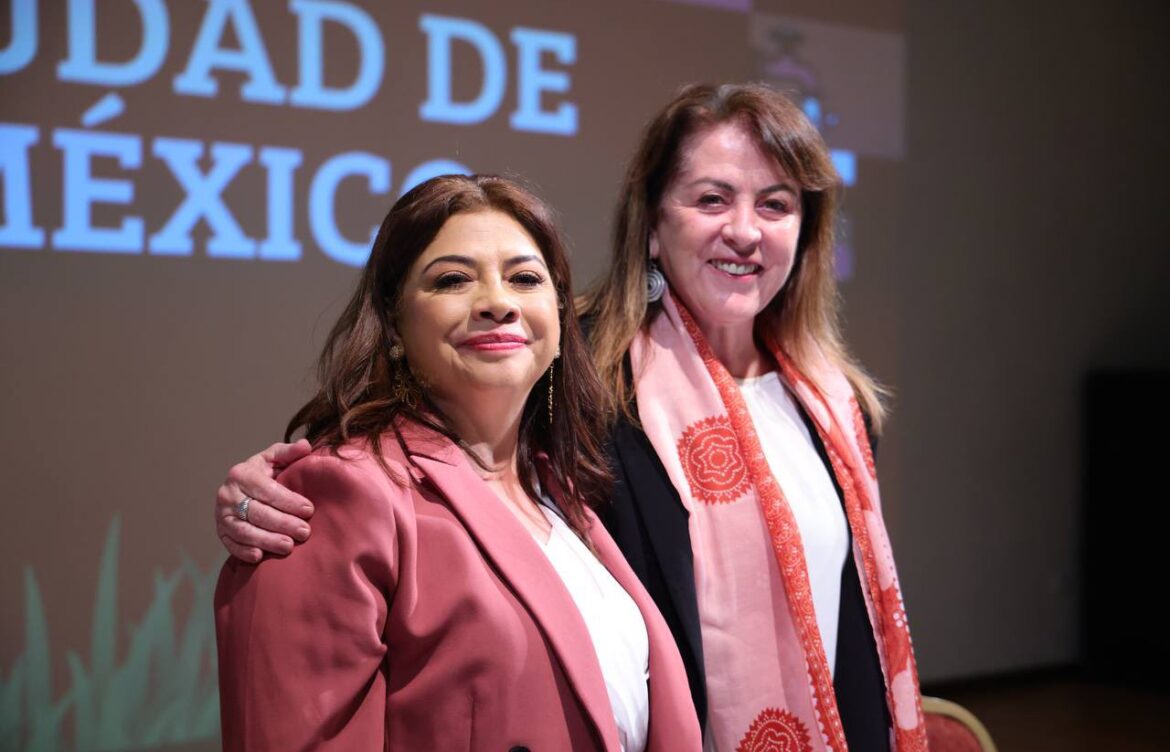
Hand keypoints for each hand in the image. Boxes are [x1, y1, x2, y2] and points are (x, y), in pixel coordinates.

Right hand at [215, 439, 313, 561]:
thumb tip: (305, 446)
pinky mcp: (220, 532)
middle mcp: (227, 494)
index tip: (309, 510)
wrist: (241, 491)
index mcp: (241, 474)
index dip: (288, 501)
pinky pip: (231, 544)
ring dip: (267, 540)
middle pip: (257, 512)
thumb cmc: (264, 474)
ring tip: (289, 546)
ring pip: (244, 531)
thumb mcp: (274, 459)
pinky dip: (244, 551)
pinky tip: (260, 556)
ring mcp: (222, 515)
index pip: (267, 490)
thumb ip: (289, 452)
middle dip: (283, 523)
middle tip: (305, 532)